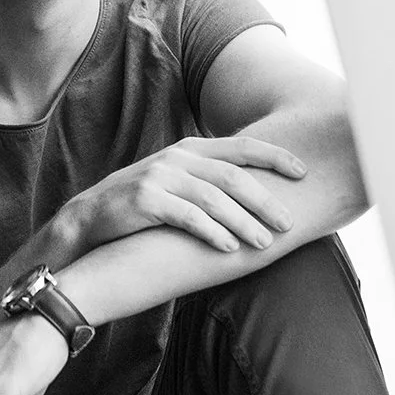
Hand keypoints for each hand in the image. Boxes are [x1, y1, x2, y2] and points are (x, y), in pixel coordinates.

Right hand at [68, 135, 305, 253]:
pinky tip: (229, 248)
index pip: (241, 147)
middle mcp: (177, 158)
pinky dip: (212, 232)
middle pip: (233, 175)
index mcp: (190, 149)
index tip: (304, 173)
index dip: (276, 157)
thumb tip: (260, 190)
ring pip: (214, 198)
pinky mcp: (145, 200)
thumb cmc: (144, 204)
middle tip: (289, 223)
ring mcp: (160, 176)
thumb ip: (210, 178)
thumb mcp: (177, 180)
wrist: (91, 218)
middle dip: (265, 200)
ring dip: (244, 222)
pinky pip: (187, 216)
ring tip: (264, 243)